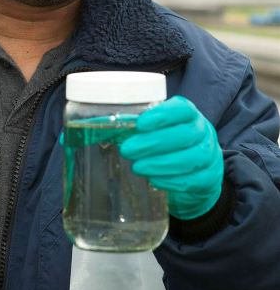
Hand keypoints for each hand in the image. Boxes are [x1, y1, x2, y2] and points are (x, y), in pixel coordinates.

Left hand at [119, 96, 223, 219]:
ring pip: (190, 158)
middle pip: (184, 134)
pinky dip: (171, 181)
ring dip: (160, 164)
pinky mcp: (208, 180)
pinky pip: (193, 180)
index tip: (141, 123)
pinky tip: (153, 180)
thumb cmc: (166, 148)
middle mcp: (202, 132)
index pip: (182, 109)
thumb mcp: (153, 133)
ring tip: (136, 167)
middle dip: (154, 142)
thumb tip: (80, 135)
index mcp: (188, 115)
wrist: (196, 176)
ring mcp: (209, 157)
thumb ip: (126, 130)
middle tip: (127, 149)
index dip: (163, 115)